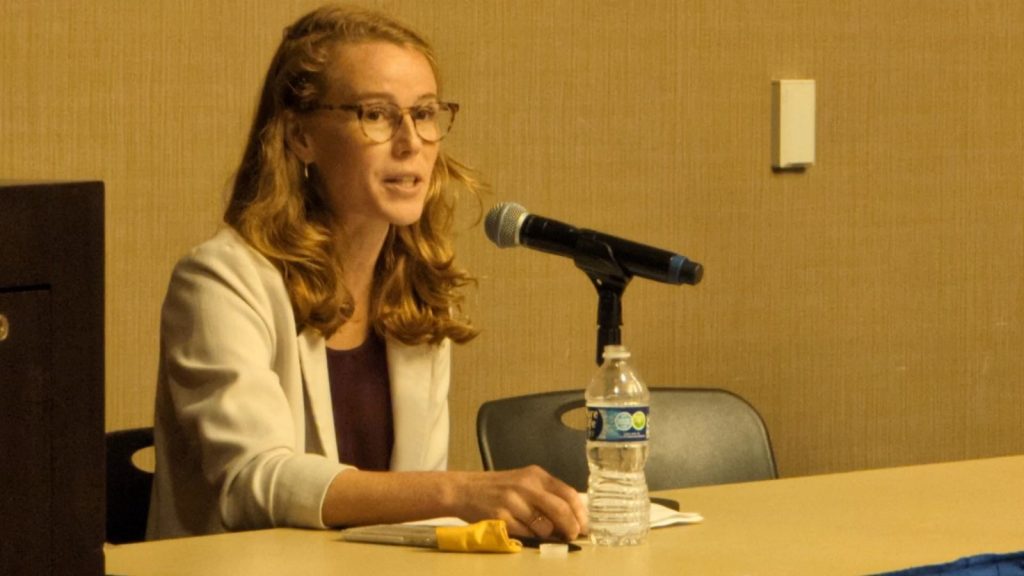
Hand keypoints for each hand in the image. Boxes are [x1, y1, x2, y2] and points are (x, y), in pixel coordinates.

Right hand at [452, 466, 587, 540]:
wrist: (464, 489)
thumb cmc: (498, 488)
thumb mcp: (524, 482)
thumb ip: (546, 494)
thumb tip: (573, 517)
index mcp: (536, 475)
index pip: (568, 493)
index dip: (580, 513)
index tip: (585, 526)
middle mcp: (526, 485)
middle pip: (560, 510)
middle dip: (571, 527)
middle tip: (573, 536)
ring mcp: (512, 501)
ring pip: (544, 526)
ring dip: (548, 535)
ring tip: (542, 533)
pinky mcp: (500, 517)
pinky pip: (525, 534)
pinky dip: (529, 538)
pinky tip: (524, 532)